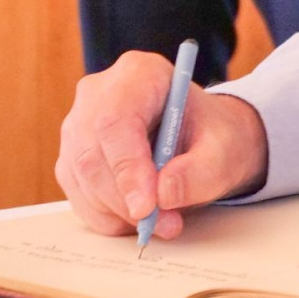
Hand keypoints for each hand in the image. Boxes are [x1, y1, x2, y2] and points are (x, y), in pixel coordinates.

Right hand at [55, 51, 267, 240]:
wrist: (205, 140)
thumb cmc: (213, 136)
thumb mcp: (225, 150)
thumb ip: (200, 171)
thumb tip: (162, 193)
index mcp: (139, 73)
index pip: (116, 120)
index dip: (127, 166)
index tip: (147, 205)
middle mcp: (99, 95)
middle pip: (92, 152)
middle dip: (124, 198)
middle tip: (161, 224)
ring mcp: (79, 126)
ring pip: (82, 178)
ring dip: (118, 211)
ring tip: (162, 222)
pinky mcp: (73, 158)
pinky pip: (79, 195)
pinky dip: (107, 216)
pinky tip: (140, 218)